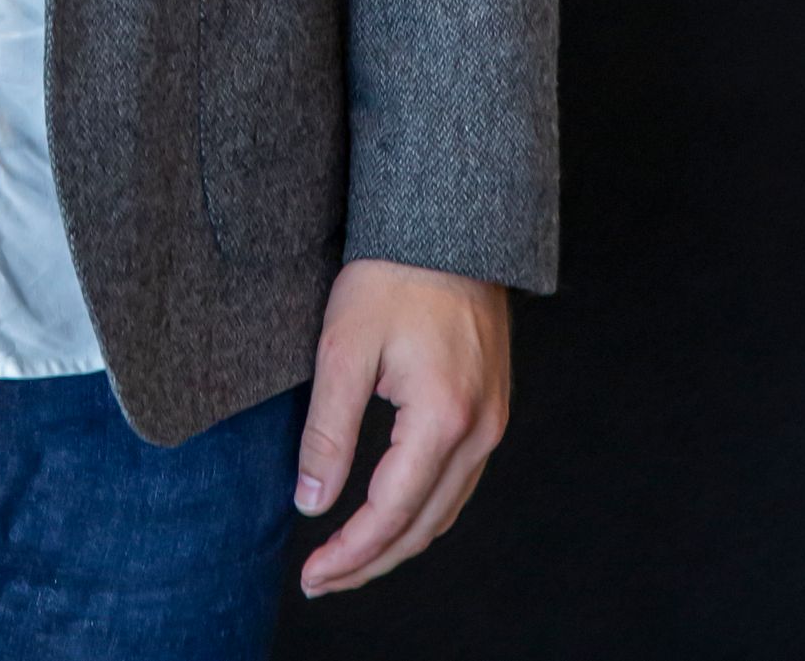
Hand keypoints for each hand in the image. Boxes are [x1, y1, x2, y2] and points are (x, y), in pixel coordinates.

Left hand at [294, 258, 509, 594]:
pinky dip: (422, 509)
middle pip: (424, 526)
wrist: (445, 225)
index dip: (349, 554)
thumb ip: (328, 433)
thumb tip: (310, 503)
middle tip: (322, 579)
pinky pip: (459, 482)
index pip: (391, 514)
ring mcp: (493, 421)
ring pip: (445, 510)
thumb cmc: (391, 274)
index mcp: (443, 419)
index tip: (311, 575)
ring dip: (398, 541)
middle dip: (371, 562)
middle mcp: (480, 431)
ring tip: (349, 557)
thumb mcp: (343, 349)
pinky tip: (391, 512)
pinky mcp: (493, 408)